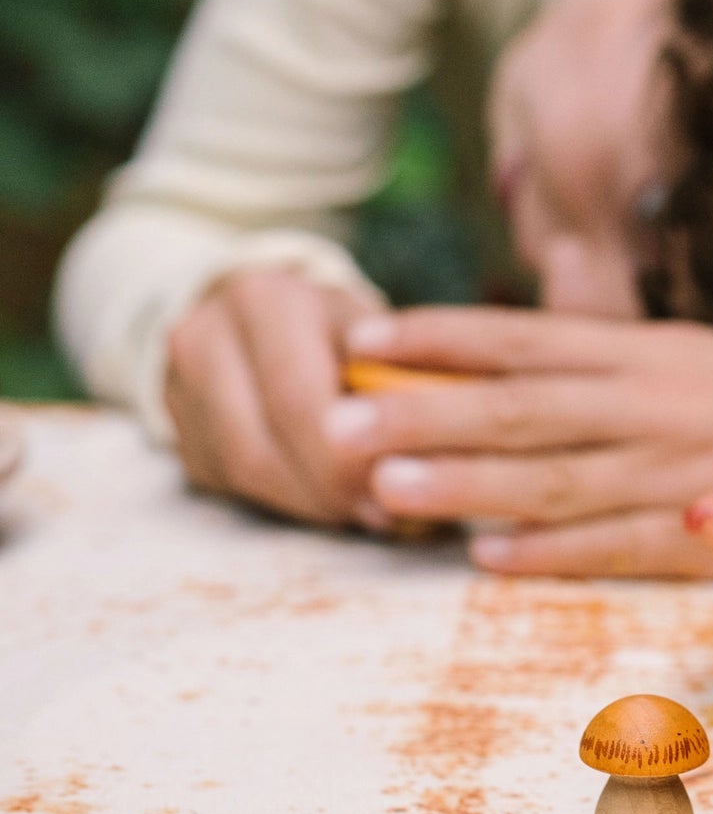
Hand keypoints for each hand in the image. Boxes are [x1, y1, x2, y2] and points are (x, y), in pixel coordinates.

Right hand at [165, 269, 386, 525]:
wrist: (262, 313)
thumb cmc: (344, 330)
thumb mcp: (379, 331)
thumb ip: (402, 380)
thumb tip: (431, 453)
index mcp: (266, 300)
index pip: (297, 397)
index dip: (346, 456)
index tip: (398, 484)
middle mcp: (207, 335)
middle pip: (260, 445)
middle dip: (328, 491)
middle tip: (383, 514)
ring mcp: (179, 385)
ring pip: (241, 471)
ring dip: (308, 504)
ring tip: (363, 513)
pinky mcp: (180, 431)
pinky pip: (230, 482)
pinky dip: (286, 501)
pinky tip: (330, 504)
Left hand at [327, 308, 712, 575]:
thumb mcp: (683, 353)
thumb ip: (593, 355)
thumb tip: (483, 358)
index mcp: (649, 353)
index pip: (528, 339)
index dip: (443, 338)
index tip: (363, 336)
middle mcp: (659, 407)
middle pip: (528, 409)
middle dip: (429, 414)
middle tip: (342, 423)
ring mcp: (683, 476)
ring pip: (562, 480)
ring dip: (471, 486)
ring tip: (390, 489)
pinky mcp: (707, 541)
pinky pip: (617, 547)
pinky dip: (552, 553)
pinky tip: (486, 556)